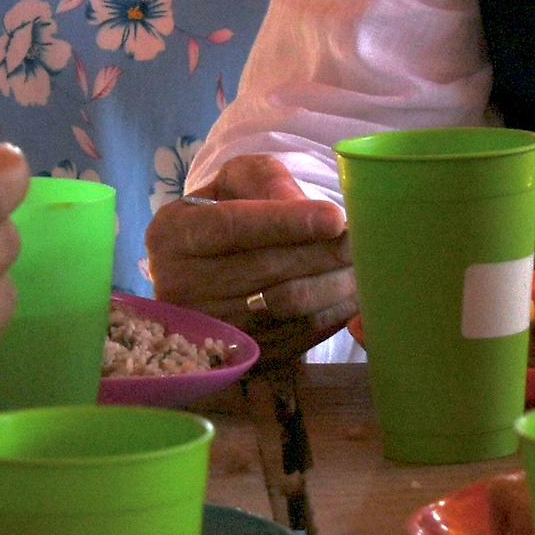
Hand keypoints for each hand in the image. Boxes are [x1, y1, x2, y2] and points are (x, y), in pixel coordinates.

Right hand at [145, 154, 353, 339]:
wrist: (208, 268)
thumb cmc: (226, 213)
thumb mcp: (235, 181)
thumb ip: (266, 180)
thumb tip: (301, 206)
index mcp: (171, 234)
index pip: (232, 226)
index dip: (286, 223)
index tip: (335, 218)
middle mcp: (179, 286)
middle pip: (264, 269)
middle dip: (322, 253)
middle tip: (362, 239)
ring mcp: (207, 328)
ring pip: (285, 307)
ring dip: (333, 285)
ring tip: (361, 263)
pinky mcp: (238, 355)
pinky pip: (295, 336)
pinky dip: (330, 314)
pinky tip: (348, 293)